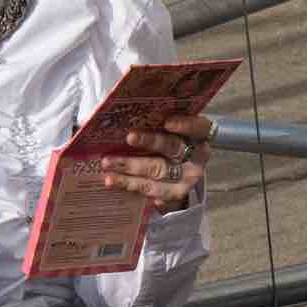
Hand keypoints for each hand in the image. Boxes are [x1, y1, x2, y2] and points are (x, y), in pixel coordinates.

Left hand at [97, 114, 211, 213]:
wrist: (180, 172)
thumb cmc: (169, 142)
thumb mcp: (169, 129)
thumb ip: (156, 121)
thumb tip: (126, 111)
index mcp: (198, 136)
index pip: (198, 128)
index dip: (185, 125)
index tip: (168, 122)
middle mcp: (196, 157)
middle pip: (173, 147)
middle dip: (149, 141)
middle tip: (129, 137)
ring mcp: (187, 178)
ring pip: (158, 171)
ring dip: (131, 168)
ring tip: (107, 163)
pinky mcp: (174, 194)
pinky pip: (151, 191)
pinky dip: (131, 186)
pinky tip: (115, 183)